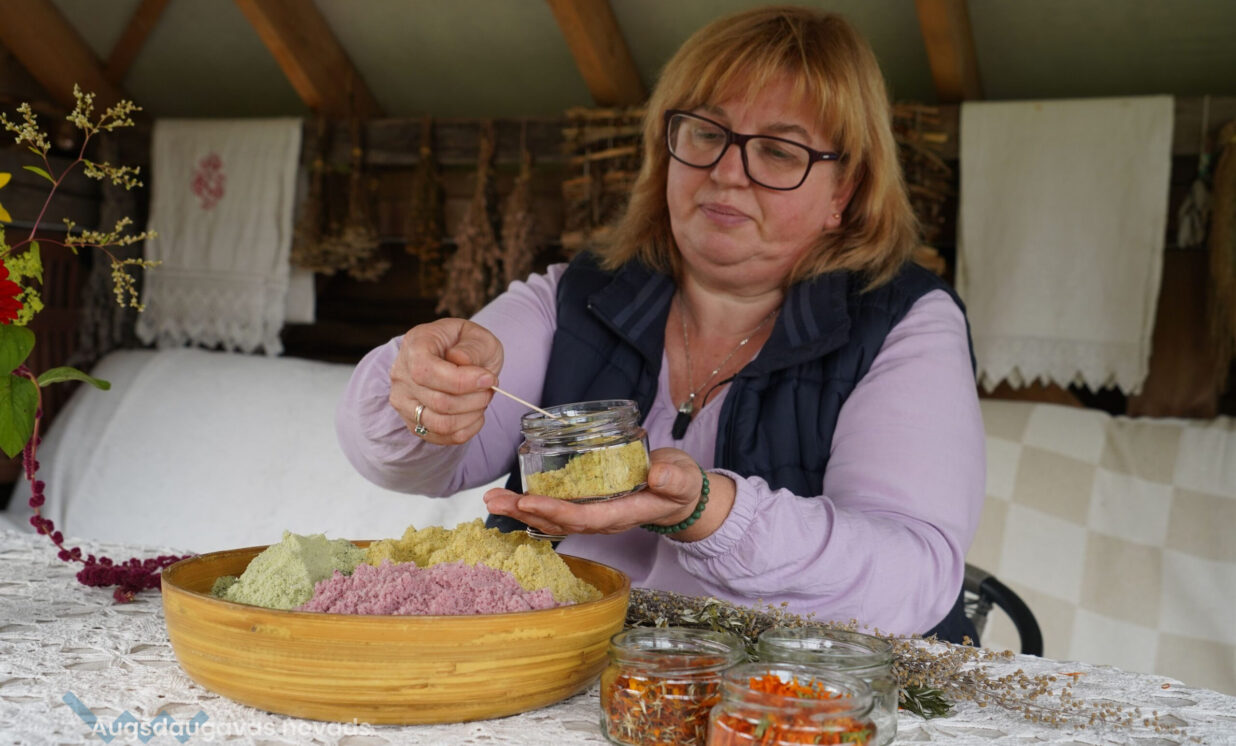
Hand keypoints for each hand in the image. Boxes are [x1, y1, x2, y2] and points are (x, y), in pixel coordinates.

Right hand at [390, 318, 500, 444]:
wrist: (454, 355)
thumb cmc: (466, 344)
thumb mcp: (477, 335)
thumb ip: (473, 347)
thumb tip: (461, 360)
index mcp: (414, 345)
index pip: (426, 372)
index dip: (462, 381)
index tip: (488, 378)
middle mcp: (401, 375)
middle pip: (438, 402)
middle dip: (474, 399)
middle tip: (490, 388)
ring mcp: (404, 402)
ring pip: (439, 424)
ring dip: (471, 416)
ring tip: (482, 401)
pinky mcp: (412, 422)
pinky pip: (441, 437)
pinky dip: (466, 430)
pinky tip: (476, 414)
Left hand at [483, 448, 727, 537]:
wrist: (680, 494)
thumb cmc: (680, 484)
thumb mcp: (682, 479)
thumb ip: (673, 479)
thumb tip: (658, 474)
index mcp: (623, 514)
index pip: (584, 517)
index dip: (555, 512)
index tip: (529, 502)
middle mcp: (603, 518)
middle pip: (559, 522)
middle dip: (526, 512)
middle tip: (495, 502)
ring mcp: (594, 514)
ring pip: (553, 518)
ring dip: (520, 510)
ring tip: (491, 500)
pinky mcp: (588, 504)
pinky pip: (556, 510)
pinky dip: (531, 505)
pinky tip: (509, 499)